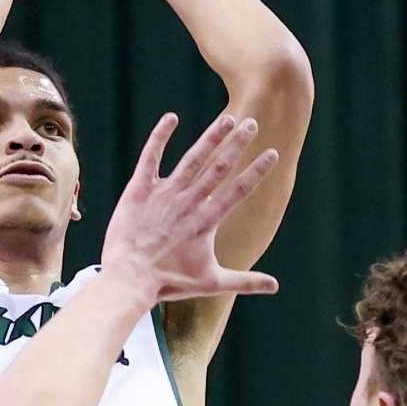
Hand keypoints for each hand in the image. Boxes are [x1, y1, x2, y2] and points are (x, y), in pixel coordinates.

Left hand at [103, 113, 280, 302]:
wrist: (130, 278)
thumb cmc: (170, 282)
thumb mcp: (212, 282)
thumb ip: (245, 280)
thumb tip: (276, 287)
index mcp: (207, 221)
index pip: (239, 191)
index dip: (257, 171)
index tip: (272, 154)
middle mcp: (189, 202)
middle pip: (219, 168)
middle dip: (238, 145)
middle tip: (252, 123)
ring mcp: (165, 194)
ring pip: (192, 159)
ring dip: (211, 137)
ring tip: (227, 119)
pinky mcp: (140, 190)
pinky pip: (151, 157)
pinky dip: (160, 137)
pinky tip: (171, 118)